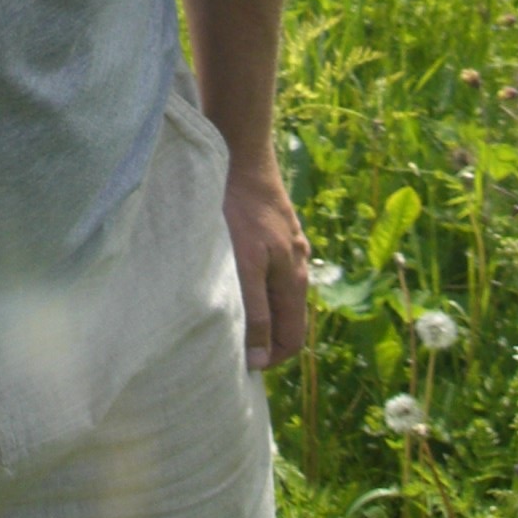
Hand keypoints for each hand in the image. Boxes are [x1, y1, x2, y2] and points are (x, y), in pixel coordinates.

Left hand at [222, 152, 309, 369]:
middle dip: (262, 336)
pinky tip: (225, 272)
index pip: (292, 339)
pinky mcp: (271, 225)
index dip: (270, 358)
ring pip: (274, 290)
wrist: (239, 152)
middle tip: (225, 342)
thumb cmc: (238, 208)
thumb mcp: (245, 264)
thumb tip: (259, 358)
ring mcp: (285, 243)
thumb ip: (254, 310)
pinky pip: (266, 265)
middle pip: (284, 316)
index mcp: (294, 279)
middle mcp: (296, 263)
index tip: (239, 365)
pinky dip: (250, 280)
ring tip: (222, 310)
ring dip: (255, 307)